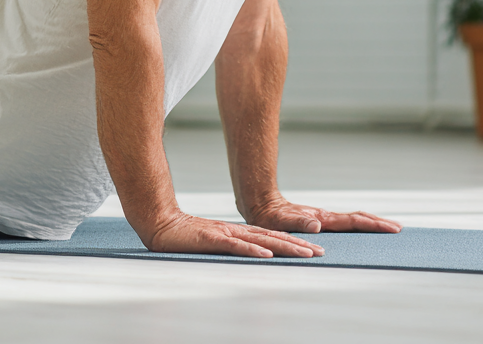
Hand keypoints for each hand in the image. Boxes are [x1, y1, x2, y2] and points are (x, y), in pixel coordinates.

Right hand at [145, 210, 323, 257]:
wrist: (162, 226)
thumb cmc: (187, 238)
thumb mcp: (216, 244)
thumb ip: (233, 248)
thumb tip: (254, 257)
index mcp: (238, 233)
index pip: (271, 237)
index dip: (294, 242)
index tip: (314, 249)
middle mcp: (236, 231)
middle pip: (273, 237)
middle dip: (298, 245)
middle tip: (320, 252)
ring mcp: (225, 234)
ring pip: (261, 240)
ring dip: (284, 247)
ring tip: (304, 253)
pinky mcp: (212, 238)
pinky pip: (235, 245)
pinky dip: (252, 249)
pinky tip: (267, 253)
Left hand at [245, 194, 402, 234]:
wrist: (262, 206)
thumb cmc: (271, 217)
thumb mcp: (282, 222)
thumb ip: (298, 224)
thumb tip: (317, 227)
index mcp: (323, 219)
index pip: (353, 222)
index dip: (372, 225)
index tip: (392, 227)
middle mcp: (327, 219)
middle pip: (358, 219)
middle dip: (378, 223)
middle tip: (399, 229)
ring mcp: (325, 220)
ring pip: (353, 221)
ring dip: (371, 224)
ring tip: (388, 229)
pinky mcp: (321, 223)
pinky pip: (345, 225)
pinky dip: (359, 226)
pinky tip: (365, 232)